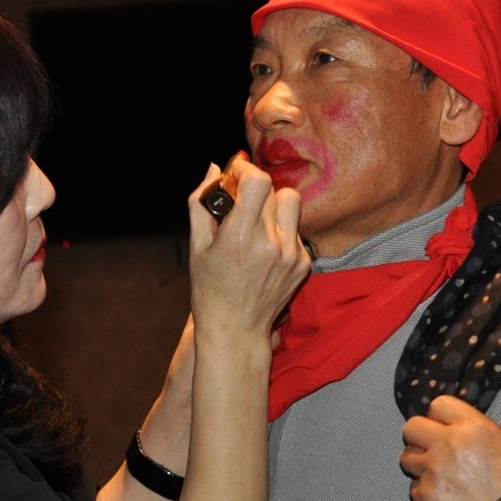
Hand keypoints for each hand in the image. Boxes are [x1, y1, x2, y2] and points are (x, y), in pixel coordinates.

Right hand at [187, 154, 308, 340]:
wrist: (236, 330)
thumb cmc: (210, 290)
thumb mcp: (196, 247)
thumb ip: (201, 203)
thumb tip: (213, 169)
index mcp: (241, 237)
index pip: (258, 181)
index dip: (246, 170)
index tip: (235, 174)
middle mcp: (271, 244)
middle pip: (273, 189)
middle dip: (254, 187)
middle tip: (239, 201)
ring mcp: (292, 254)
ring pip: (291, 203)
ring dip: (273, 204)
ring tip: (256, 222)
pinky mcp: (303, 264)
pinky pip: (296, 229)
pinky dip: (281, 230)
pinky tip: (265, 249)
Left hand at [400, 395, 500, 500]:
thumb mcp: (500, 441)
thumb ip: (469, 431)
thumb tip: (444, 429)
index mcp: (472, 426)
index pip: (438, 404)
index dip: (440, 417)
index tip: (444, 428)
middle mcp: (448, 443)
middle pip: (411, 427)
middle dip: (419, 437)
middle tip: (432, 450)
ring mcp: (434, 470)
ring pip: (406, 457)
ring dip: (420, 464)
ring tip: (439, 476)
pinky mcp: (426, 496)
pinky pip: (414, 487)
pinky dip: (426, 492)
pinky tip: (445, 498)